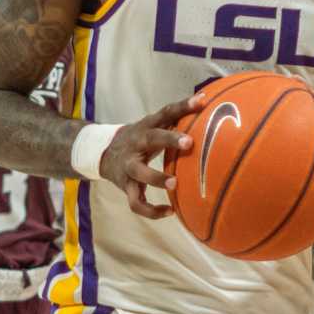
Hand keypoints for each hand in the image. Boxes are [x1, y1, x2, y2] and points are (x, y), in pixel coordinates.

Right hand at [103, 100, 194, 220]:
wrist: (103, 153)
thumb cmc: (140, 138)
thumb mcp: (153, 126)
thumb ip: (176, 119)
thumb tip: (209, 105)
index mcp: (147, 127)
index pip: (166, 113)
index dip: (183, 106)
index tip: (202, 101)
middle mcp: (137, 144)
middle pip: (151, 139)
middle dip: (169, 139)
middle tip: (189, 142)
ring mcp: (129, 166)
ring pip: (139, 173)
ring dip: (156, 178)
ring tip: (175, 183)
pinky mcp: (126, 185)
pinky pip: (136, 202)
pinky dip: (152, 210)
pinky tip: (170, 212)